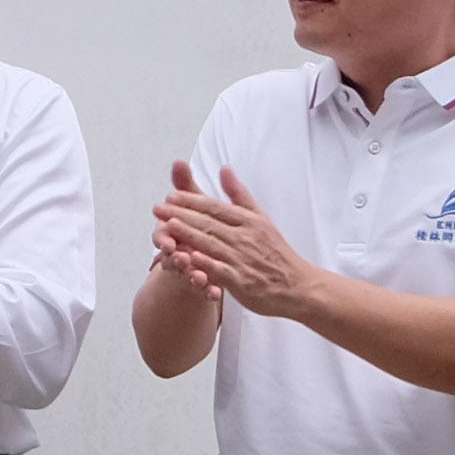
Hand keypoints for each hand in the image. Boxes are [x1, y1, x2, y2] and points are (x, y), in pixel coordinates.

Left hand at [149, 160, 312, 317]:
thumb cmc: (276, 252)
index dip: (191, 201)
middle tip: (157, 207)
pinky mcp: (242, 281)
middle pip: (209, 223)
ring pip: (211, 244)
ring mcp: (243, 259)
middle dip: (181, 214)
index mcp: (249, 221)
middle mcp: (245, 237)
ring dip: (188, 235)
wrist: (297, 285)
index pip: (215, 207)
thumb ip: (239, 194)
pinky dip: (206, 263)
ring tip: (167, 227)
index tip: (170, 195)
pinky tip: (189, 258)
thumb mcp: (261, 218)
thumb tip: (224, 168)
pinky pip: (221, 270)